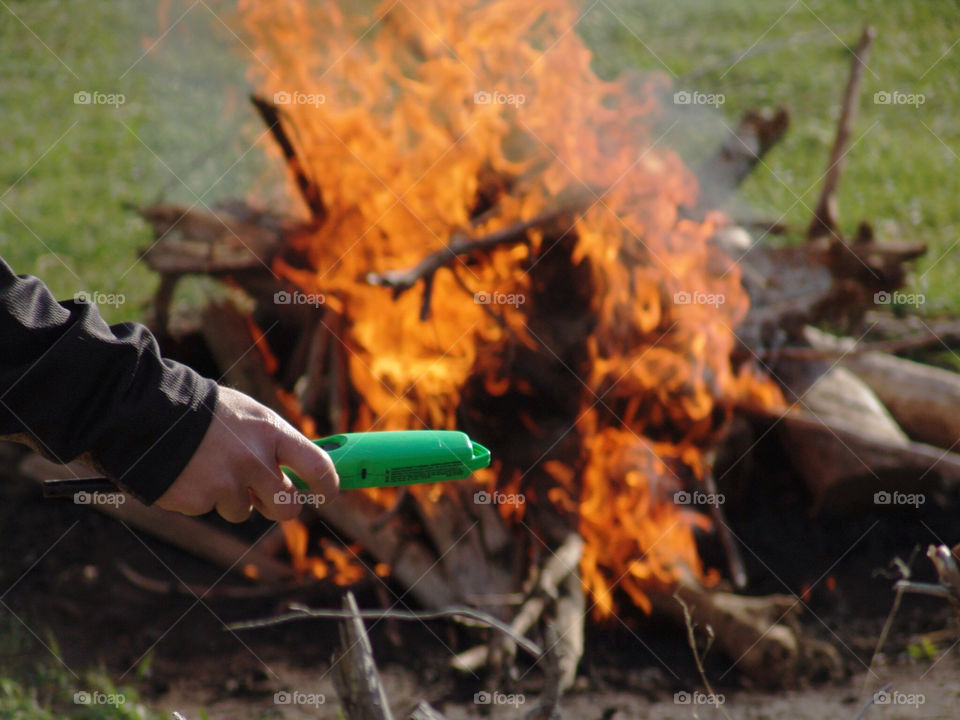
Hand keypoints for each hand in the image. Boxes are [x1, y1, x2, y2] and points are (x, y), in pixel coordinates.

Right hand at [155, 386, 337, 521]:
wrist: (149, 413)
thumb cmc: (206, 414)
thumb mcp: (249, 416)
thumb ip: (275, 444)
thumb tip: (300, 474)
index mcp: (271, 432)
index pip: (318, 467)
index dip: (328, 486)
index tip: (327, 494)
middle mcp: (255, 459)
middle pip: (288, 507)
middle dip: (280, 507)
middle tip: (268, 498)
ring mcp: (227, 483)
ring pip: (245, 512)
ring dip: (232, 499)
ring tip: (211, 468)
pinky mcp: (201, 500)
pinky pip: (212, 509)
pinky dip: (203, 497)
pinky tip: (191, 473)